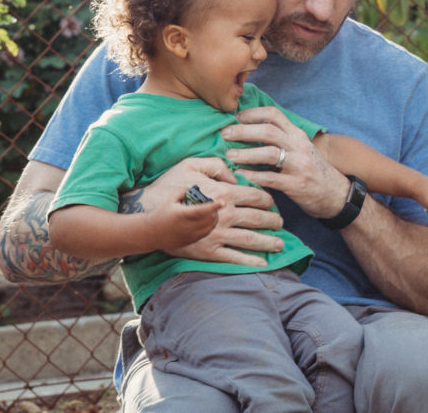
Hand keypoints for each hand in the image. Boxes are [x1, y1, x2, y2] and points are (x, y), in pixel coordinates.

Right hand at [126, 157, 285, 267]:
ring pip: (251, 240)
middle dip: (274, 221)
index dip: (268, 199)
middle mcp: (225, 215)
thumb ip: (217, 165)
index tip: (272, 203)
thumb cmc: (169, 186)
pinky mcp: (208, 252)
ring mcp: (218, 236)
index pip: (256, 196)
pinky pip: (234, 258)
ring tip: (280, 244)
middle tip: (280, 223)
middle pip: (258, 219)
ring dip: (269, 242)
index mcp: (223, 193)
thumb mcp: (191, 164)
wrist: (146, 215)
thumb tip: (235, 176)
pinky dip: (250, 261)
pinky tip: (262, 263)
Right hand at [146, 194, 222, 249]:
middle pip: (211, 218)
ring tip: (210, 212)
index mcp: (184, 214)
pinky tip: (205, 220)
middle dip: (215, 211)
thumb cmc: (160, 214)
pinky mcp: (191, 241)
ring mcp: (191, 235)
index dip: (214, 206)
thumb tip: (195, 188)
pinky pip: (206, 233)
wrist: (150, 234)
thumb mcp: (170, 199)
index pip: (203, 210)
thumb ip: (183, 191)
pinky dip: (209, 226)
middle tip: (213, 204)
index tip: (222, 202)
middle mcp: (189, 226)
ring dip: (214, 218)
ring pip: (211, 227)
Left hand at [223, 105, 351, 218]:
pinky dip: (252, 176)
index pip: (274, 114)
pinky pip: (271, 178)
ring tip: (228, 156)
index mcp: (297, 135)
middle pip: (268, 130)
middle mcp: (299, 146)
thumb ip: (280, 139)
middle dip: (243, 131)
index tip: (234, 118)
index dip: (252, 113)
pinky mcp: (296, 184)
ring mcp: (299, 165)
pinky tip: (239, 177)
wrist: (335, 194)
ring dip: (246, 153)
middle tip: (223, 134)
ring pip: (269, 152)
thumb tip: (249, 131)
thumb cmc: (312, 171)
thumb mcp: (300, 149)